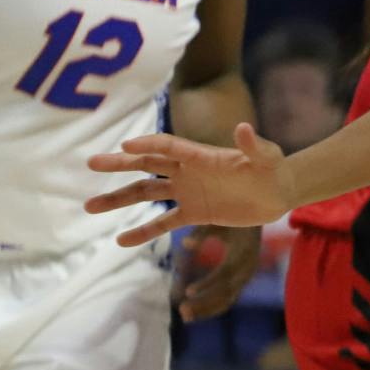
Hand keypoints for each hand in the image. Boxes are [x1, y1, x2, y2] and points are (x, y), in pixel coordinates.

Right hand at [87, 123, 294, 245]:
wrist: (280, 192)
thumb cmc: (274, 168)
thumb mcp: (268, 156)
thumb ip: (254, 145)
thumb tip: (243, 128)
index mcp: (202, 155)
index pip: (169, 146)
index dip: (149, 144)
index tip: (126, 145)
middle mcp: (188, 171)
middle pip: (147, 165)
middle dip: (120, 164)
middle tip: (91, 163)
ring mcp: (188, 192)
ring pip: (147, 194)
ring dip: (119, 199)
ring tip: (89, 206)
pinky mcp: (195, 213)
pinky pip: (164, 223)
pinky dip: (143, 232)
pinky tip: (120, 241)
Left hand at [175, 226, 261, 322]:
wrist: (257, 216)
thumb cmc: (232, 217)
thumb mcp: (216, 221)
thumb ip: (201, 232)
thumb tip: (185, 244)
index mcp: (243, 252)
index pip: (225, 273)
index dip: (207, 284)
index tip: (188, 292)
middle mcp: (247, 268)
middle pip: (227, 292)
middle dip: (205, 303)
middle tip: (181, 310)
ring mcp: (246, 276)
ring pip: (228, 299)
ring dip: (207, 309)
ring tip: (184, 316)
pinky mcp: (242, 280)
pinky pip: (229, 298)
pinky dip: (212, 306)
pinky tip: (195, 311)